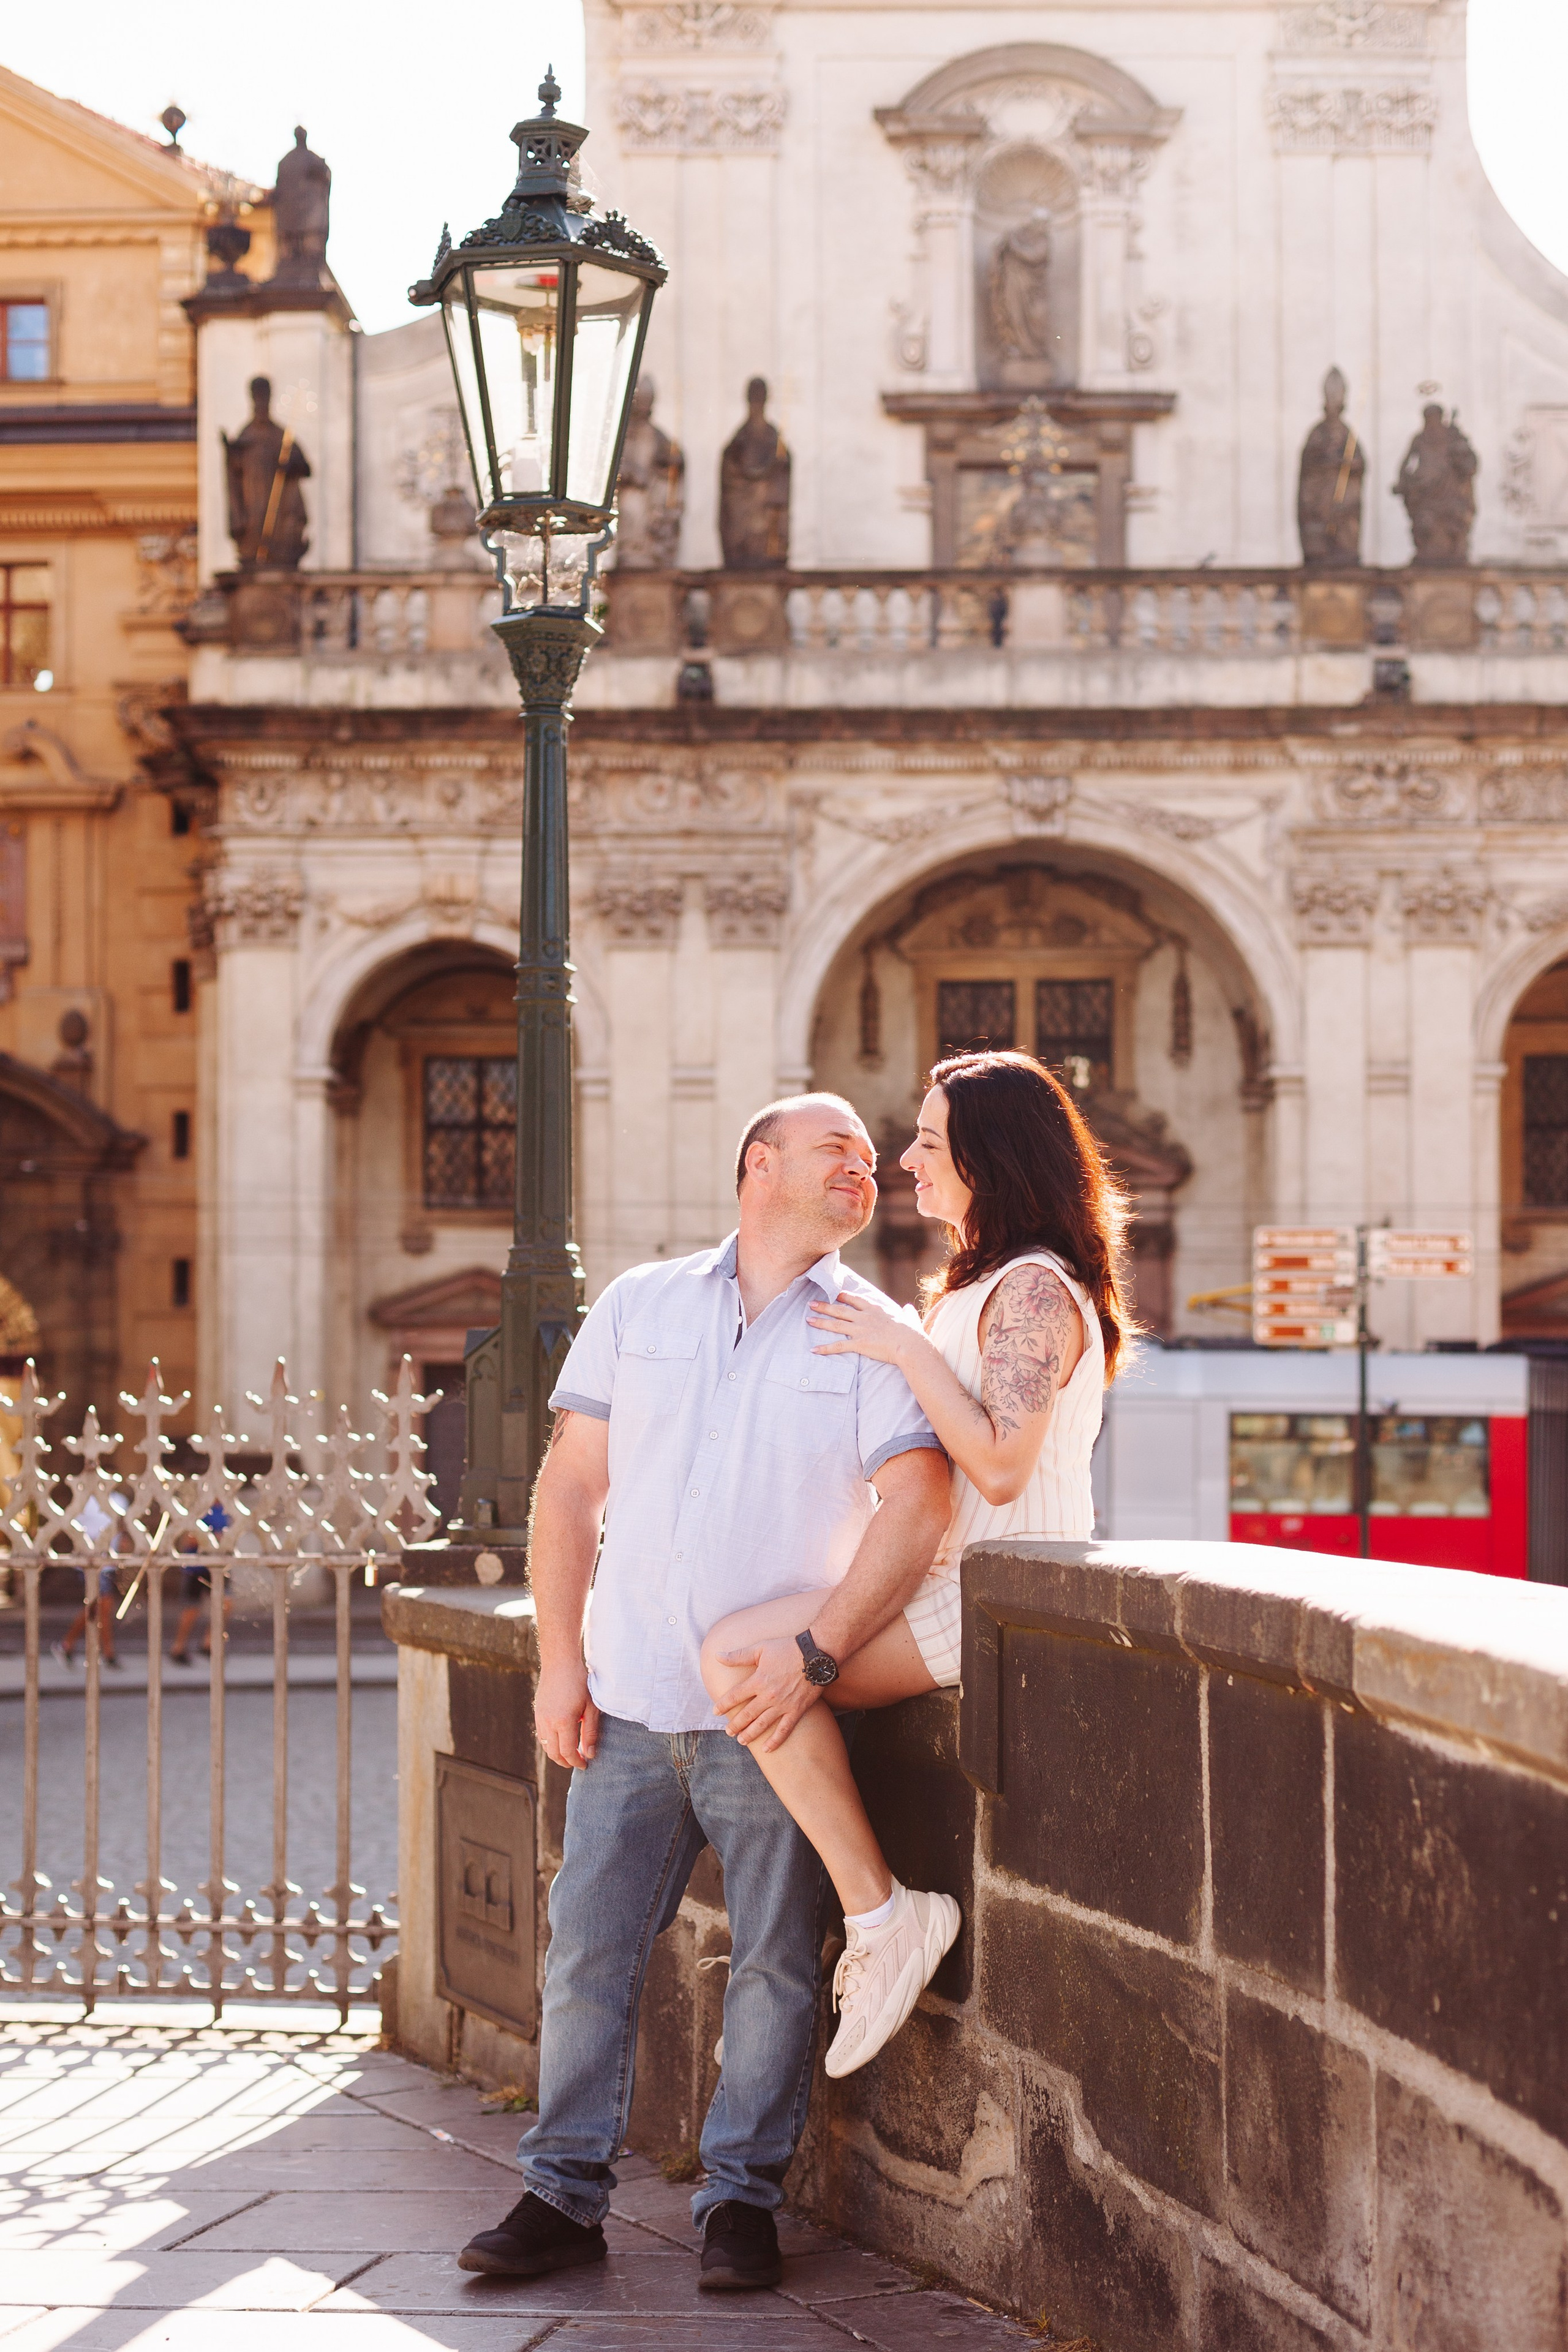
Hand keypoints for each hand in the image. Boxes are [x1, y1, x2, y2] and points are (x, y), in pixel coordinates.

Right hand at [534, 1660, 600, 1770]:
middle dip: (566, 1762)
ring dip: (557, 1754)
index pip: (567, 1752)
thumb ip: (590, 1732)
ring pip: (546, 1746)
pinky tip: (561, 1739)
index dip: (576, 1762)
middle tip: (578, 1762)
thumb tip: (589, 1754)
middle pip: (554, 1754)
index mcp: (563, 1722)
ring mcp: (540, 1718)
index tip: (585, 1764)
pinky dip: (550, 1743)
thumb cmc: (580, 1683)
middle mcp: (548, 1722)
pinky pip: (541, 1735)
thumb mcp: (591, 1707)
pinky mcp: (537, 1713)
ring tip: (571, 1753)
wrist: (560, 1662)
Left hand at [714, 1635, 821, 1752]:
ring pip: (762, 1724)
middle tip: (728, 1732)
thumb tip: (717, 1656)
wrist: (816, 1654)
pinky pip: (784, 1729)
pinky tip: (767, 1749)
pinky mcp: (797, 1710)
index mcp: (758, 1680)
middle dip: (735, 1724)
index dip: (724, 1705)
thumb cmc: (787, 1648)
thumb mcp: (760, 1648)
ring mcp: (783, 1705)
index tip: (716, 1711)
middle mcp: (768, 1696)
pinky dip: (775, 1741)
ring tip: (741, 1740)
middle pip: (747, 1714)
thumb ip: (738, 1655)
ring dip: (750, 1734)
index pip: (735, 1696)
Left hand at [806, 1291, 912, 1363]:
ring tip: (808, 1320)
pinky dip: (825, 1348)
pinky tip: (814, 1350)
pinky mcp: (859, 1343)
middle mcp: (864, 1317)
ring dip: (820, 1322)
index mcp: (875, 1309)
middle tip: (811, 1303)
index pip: (855, 1300)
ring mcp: (860, 1330)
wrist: (909, 1344)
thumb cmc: (912, 1333)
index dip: (843, 1296)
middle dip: (824, 1306)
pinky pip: (838, 1346)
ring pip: (835, 1325)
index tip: (834, 1294)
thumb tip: (909, 1309)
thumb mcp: (910, 1318)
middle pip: (840, 1310)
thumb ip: (907, 1313)